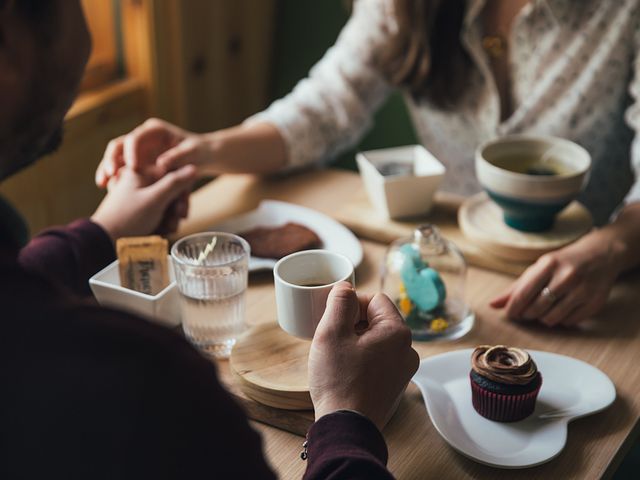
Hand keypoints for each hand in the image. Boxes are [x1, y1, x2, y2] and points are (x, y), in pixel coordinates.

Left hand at [91, 165, 196, 240]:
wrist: (104, 241)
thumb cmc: (127, 218)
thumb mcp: (155, 199)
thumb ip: (175, 183)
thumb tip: (193, 167)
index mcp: (141, 172)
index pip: (172, 174)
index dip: (181, 191)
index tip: (181, 207)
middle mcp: (140, 182)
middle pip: (170, 191)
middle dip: (175, 208)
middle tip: (175, 221)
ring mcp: (138, 197)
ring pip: (165, 204)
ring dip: (170, 218)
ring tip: (165, 229)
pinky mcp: (138, 210)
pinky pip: (157, 213)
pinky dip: (161, 223)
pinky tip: (160, 231)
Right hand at [95, 118, 211, 187]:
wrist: (202, 157)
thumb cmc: (199, 152)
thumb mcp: (192, 153)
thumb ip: (178, 157)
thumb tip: (161, 164)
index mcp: (155, 130)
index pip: (136, 137)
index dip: (131, 151)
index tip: (133, 167)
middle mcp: (143, 137)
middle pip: (119, 145)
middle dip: (111, 159)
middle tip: (110, 175)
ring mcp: (138, 149)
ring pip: (116, 157)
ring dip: (107, 169)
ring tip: (103, 184)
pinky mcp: (137, 161)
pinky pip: (120, 168)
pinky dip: (113, 177)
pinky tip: (108, 188)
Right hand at [309, 282, 418, 430]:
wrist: (346, 427)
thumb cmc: (338, 380)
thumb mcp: (331, 332)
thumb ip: (339, 301)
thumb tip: (345, 287)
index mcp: (397, 332)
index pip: (375, 299)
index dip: (351, 304)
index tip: (334, 319)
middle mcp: (408, 349)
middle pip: (377, 319)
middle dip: (353, 323)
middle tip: (332, 339)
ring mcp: (404, 369)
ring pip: (377, 340)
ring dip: (356, 341)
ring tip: (337, 357)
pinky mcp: (395, 385)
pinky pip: (379, 359)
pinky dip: (362, 359)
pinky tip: (345, 371)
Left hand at [490, 230, 624, 325]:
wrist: (601, 255)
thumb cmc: (563, 262)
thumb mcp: (539, 268)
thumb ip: (516, 287)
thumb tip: (492, 305)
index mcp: (549, 264)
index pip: (523, 293)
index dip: (513, 308)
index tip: (509, 314)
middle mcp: (567, 276)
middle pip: (536, 308)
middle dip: (527, 314)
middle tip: (526, 312)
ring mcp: (583, 290)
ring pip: (552, 318)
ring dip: (543, 319)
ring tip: (543, 310)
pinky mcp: (595, 303)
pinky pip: (569, 322)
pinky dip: (561, 320)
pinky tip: (561, 309)